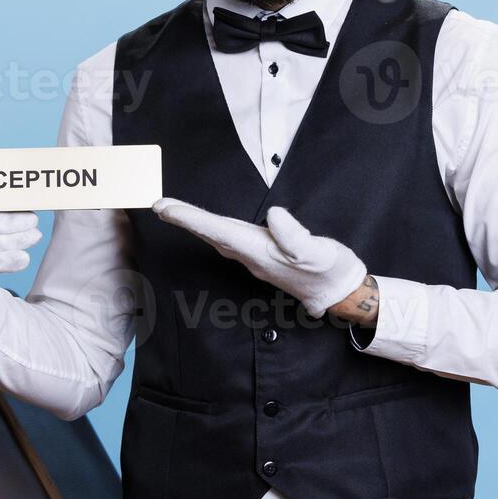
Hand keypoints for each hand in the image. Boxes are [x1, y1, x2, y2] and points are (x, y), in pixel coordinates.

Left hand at [152, 197, 367, 318]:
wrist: (339, 292)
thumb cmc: (330, 270)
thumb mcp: (318, 252)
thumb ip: (296, 237)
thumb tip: (273, 215)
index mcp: (260, 252)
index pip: (218, 231)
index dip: (190, 218)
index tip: (165, 208)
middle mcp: (251, 257)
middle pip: (210, 234)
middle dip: (184, 220)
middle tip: (158, 205)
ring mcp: (255, 258)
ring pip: (216, 238)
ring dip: (193, 224)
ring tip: (172, 211)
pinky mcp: (261, 255)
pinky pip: (227, 239)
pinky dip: (209, 228)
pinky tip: (204, 225)